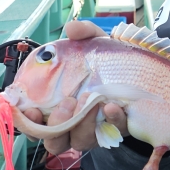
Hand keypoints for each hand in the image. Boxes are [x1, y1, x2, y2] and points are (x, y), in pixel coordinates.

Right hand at [22, 20, 129, 154]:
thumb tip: (72, 28)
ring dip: (82, 124)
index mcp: (57, 106)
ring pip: (79, 141)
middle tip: (68, 102)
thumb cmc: (108, 62)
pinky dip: (111, 121)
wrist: (141, 71)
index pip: (34, 124)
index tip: (31, 109)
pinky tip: (112, 106)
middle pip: (54, 141)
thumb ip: (84, 33)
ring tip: (91, 101)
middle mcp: (72, 123)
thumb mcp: (96, 44)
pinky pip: (111, 133)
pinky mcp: (116, 130)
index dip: (28, 122)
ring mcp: (94, 129)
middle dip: (57, 125)